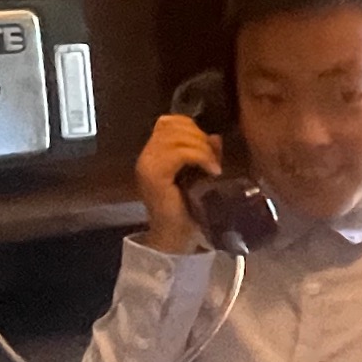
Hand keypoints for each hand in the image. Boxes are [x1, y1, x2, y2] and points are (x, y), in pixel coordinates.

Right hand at [135, 115, 222, 254]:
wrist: (177, 239)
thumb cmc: (189, 211)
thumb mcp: (199, 175)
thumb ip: (204, 153)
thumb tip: (216, 137)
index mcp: (153, 154)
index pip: (169, 122)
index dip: (192, 127)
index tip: (208, 147)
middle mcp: (146, 156)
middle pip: (172, 125)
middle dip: (199, 136)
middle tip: (213, 159)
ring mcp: (147, 165)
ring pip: (177, 137)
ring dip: (202, 147)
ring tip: (213, 166)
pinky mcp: (154, 175)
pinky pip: (180, 153)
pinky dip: (200, 157)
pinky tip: (212, 170)